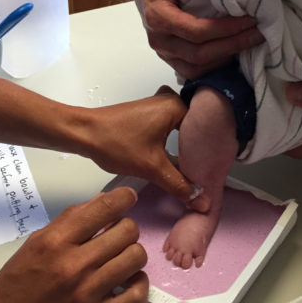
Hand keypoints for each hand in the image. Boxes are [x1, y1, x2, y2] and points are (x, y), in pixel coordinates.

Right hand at [0, 188, 146, 302]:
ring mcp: (86, 295)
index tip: (128, 198)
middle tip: (117, 236)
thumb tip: (103, 200)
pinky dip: (139, 284)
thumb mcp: (35, 243)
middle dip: (126, 228)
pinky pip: (137, 296)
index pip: (104, 209)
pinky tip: (128, 281)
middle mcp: (73, 266)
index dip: (124, 198)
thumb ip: (70, 221)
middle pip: (127, 231)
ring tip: (121, 259)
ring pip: (135, 258)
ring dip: (132, 254)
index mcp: (55, 242)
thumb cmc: (14, 287)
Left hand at [80, 88, 209, 211]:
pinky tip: (178, 158)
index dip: (212, 150)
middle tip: (209, 170)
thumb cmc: (115, 142)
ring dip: (188, 147)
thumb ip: (180, 185)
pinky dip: (176, 142)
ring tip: (196, 167)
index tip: (217, 167)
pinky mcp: (148, 114)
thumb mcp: (153, 168)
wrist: (84, 133)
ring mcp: (158, 106)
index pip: (206, 127)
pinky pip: (171, 127)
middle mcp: (170, 101)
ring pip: (184, 129)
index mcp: (176, 106)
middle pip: (196, 128)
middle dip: (201, 149)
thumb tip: (202, 201)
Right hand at [132, 0, 263, 78]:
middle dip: (232, 45)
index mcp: (157, 17)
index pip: (196, 31)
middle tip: (258, 33)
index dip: (225, 29)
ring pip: (198, 67)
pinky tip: (234, 50)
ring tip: (250, 42)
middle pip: (200, 53)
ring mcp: (165, 53)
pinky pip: (195, 72)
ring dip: (226, 57)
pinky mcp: (172, 59)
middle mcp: (159, 40)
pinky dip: (216, 65)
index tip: (249, 20)